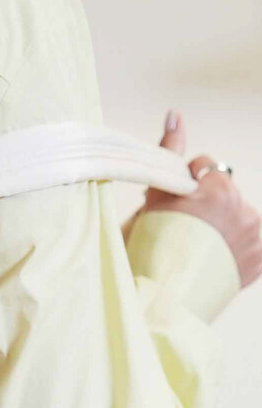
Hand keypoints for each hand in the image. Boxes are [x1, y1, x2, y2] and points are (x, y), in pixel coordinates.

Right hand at [146, 101, 261, 284]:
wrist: (165, 294)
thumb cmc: (156, 242)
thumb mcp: (159, 191)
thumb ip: (171, 148)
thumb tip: (175, 113)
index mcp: (221, 189)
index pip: (207, 168)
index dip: (189, 183)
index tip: (178, 202)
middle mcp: (245, 211)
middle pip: (224, 194)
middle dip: (208, 204)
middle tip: (186, 227)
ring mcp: (255, 238)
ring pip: (237, 218)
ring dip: (223, 225)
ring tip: (198, 245)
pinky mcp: (259, 261)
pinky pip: (248, 243)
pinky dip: (234, 247)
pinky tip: (212, 257)